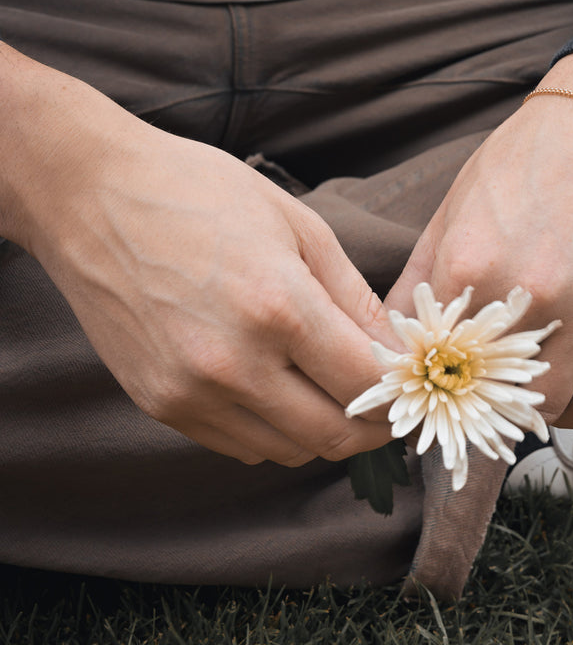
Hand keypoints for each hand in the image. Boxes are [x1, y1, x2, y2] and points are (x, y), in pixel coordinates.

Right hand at [1, 50, 392, 465]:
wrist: (91, 198)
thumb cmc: (198, 193)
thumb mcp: (297, 224)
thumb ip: (352, 296)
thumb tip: (392, 350)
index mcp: (277, 306)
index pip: (364, 385)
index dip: (398, 390)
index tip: (409, 381)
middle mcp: (233, 363)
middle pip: (331, 435)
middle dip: (370, 426)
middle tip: (382, 403)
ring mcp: (190, 392)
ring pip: (287, 451)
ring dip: (321, 432)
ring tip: (329, 393)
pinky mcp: (159, 404)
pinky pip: (238, 444)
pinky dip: (271, 430)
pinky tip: (276, 390)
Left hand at [386, 50, 572, 429]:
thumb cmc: (524, 160)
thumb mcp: (451, 211)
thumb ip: (415, 281)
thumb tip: (384, 342)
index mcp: (470, 264)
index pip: (428, 358)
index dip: (420, 377)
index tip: (421, 384)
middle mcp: (529, 294)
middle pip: (484, 394)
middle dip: (469, 401)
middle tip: (466, 394)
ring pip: (545, 407)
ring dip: (523, 408)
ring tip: (512, 387)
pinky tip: (562, 380)